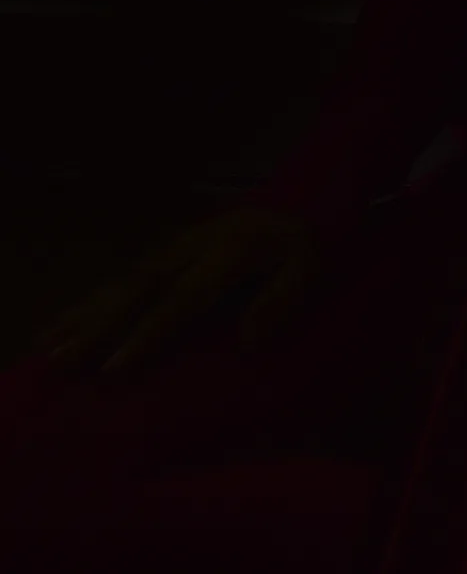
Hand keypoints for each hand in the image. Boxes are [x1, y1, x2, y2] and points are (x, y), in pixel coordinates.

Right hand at [34, 203, 324, 379]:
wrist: (299, 205)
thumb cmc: (305, 247)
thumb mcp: (311, 267)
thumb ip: (283, 299)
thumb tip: (248, 341)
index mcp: (230, 250)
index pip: (183, 298)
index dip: (147, 334)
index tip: (113, 369)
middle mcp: (195, 244)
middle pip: (140, 287)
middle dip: (98, 325)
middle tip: (60, 360)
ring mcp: (178, 244)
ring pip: (126, 279)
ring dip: (86, 313)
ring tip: (48, 346)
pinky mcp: (168, 248)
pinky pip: (127, 275)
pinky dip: (93, 300)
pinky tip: (64, 322)